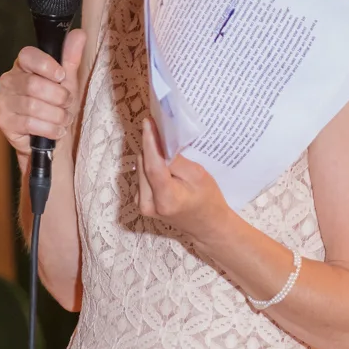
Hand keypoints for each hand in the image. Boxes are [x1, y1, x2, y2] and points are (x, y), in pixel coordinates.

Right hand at [0, 30, 85, 157]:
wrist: (51, 139)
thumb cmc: (57, 106)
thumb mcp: (67, 81)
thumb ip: (70, 58)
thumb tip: (79, 34)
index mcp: (23, 66)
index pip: (27, 55)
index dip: (46, 65)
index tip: (61, 76)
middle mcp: (9, 81)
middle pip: (33, 84)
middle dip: (58, 97)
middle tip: (67, 103)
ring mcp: (4, 101)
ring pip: (32, 106)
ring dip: (56, 115)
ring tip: (63, 119)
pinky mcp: (4, 122)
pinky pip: (29, 123)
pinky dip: (49, 129)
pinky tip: (56, 131)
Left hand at [138, 117, 230, 242]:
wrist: (206, 226)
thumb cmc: (207, 201)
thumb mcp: (198, 176)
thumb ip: (176, 160)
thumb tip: (160, 141)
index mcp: (166, 199)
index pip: (152, 166)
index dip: (150, 142)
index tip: (148, 122)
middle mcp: (148, 204)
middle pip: (144, 164)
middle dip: (153, 147)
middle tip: (165, 133)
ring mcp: (142, 204)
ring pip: (140, 168)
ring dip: (152, 157)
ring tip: (168, 153)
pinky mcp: (140, 202)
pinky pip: (142, 175)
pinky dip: (150, 167)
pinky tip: (164, 167)